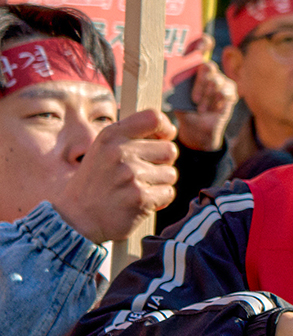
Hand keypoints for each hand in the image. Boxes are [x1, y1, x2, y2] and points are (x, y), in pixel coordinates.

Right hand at [50, 110, 178, 243]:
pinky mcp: (140, 197)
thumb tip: (170, 130)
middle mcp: (120, 152)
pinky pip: (168, 193)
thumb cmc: (96, 182)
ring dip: (158, 183)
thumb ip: (131, 137)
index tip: (162, 138)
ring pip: (171, 173)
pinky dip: (158, 200)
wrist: (78, 217)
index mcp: (111, 135)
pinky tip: (138, 202)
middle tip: (139, 174)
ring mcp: (131, 174)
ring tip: (134, 189)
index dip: (165, 129)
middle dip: (161, 163)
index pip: (154, 118)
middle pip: (169, 149)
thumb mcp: (104, 149)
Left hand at [174, 44, 236, 152]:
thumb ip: (173, 84)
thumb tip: (162, 75)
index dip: (202, 42)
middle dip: (200, 84)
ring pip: (216, 82)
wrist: (196, 128)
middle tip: (194, 99)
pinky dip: (216, 102)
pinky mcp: (230, 92)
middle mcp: (209, 70)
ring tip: (201, 108)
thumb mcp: (174, 95)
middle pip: (208, 66)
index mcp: (194, 65)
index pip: (203, 44)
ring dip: (207, 98)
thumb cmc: (183, 108)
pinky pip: (225, 92)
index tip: (197, 49)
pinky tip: (211, 109)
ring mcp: (221, 80)